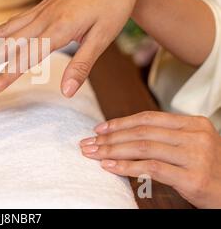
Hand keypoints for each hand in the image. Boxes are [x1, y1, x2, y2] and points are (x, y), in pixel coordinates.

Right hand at [0, 0, 149, 96]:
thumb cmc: (112, 9)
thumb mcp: (102, 39)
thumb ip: (82, 66)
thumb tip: (68, 93)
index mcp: (58, 29)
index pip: (24, 57)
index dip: (4, 75)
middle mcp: (42, 19)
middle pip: (4, 44)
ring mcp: (37, 12)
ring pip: (1, 32)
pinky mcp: (38, 8)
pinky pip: (10, 23)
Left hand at [80, 111, 220, 207]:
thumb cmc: (208, 171)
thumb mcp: (191, 147)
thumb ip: (164, 138)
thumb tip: (122, 135)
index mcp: (194, 124)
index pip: (149, 118)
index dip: (120, 122)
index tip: (99, 129)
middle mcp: (196, 136)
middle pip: (142, 132)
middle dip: (110, 138)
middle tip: (88, 143)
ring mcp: (196, 156)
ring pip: (143, 148)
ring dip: (113, 151)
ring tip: (93, 154)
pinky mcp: (193, 178)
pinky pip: (151, 168)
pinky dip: (126, 166)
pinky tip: (109, 167)